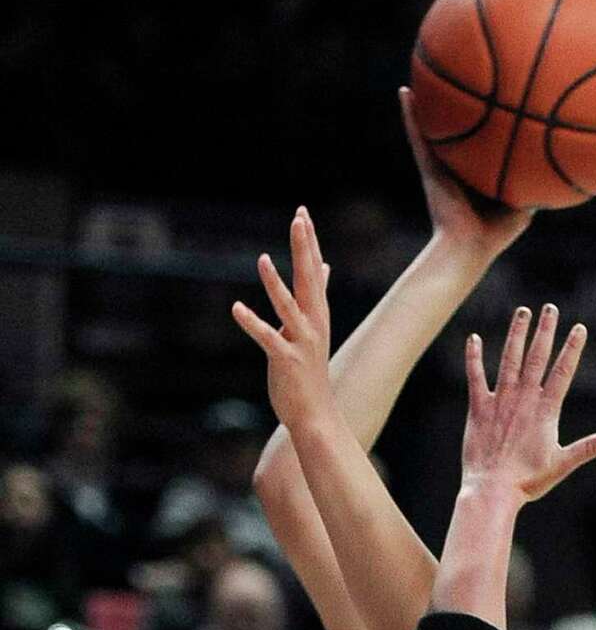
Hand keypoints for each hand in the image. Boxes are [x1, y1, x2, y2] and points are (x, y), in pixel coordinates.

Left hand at [232, 207, 336, 434]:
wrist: (316, 415)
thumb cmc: (310, 372)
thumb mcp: (314, 328)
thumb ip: (317, 296)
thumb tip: (324, 267)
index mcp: (317, 315)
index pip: (315, 271)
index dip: (309, 242)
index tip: (303, 213)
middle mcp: (313, 324)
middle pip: (308, 280)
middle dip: (304, 249)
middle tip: (300, 218)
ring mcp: (301, 342)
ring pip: (288, 306)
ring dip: (276, 283)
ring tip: (263, 259)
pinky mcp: (285, 360)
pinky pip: (267, 338)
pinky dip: (251, 322)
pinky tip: (236, 307)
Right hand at [400, 87, 531, 264]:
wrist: (467, 248)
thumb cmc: (496, 235)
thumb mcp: (524, 207)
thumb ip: (536, 185)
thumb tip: (561, 162)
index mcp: (478, 176)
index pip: (483, 145)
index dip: (487, 125)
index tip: (493, 99)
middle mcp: (458, 168)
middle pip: (457, 132)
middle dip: (457, 108)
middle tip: (458, 77)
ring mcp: (441, 167)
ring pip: (433, 130)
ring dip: (427, 105)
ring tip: (424, 73)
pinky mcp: (429, 170)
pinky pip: (417, 138)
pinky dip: (409, 116)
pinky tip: (404, 92)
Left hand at [462, 304, 595, 502]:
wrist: (492, 490)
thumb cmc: (528, 481)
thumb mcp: (562, 464)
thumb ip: (587, 448)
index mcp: (545, 411)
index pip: (562, 372)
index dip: (572, 349)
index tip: (579, 328)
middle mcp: (523, 400)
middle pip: (537, 358)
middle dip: (545, 331)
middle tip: (550, 308)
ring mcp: (500, 401)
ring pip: (509, 360)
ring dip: (516, 334)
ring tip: (522, 312)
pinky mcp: (478, 408)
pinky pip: (475, 376)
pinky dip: (474, 357)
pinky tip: (474, 338)